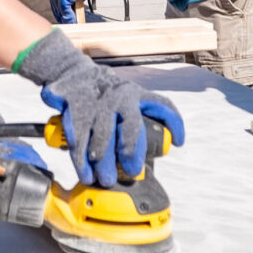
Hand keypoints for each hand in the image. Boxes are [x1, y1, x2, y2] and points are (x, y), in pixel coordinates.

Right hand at [17, 29, 185, 185]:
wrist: (75, 72)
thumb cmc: (110, 93)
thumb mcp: (132, 96)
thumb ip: (151, 115)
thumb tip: (175, 142)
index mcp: (136, 95)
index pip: (161, 105)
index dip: (174, 123)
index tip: (178, 142)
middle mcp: (118, 98)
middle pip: (129, 129)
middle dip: (131, 153)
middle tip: (131, 173)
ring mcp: (96, 101)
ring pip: (102, 137)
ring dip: (103, 162)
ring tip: (104, 180)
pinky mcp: (74, 105)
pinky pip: (77, 136)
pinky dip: (80, 158)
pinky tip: (85, 173)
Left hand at [50, 0, 101, 22]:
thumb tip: (71, 7)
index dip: (58, 9)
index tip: (61, 14)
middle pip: (55, 4)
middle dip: (60, 14)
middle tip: (65, 20)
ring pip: (59, 8)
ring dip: (65, 17)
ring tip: (70, 22)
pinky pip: (64, 9)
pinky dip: (68, 16)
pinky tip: (72, 20)